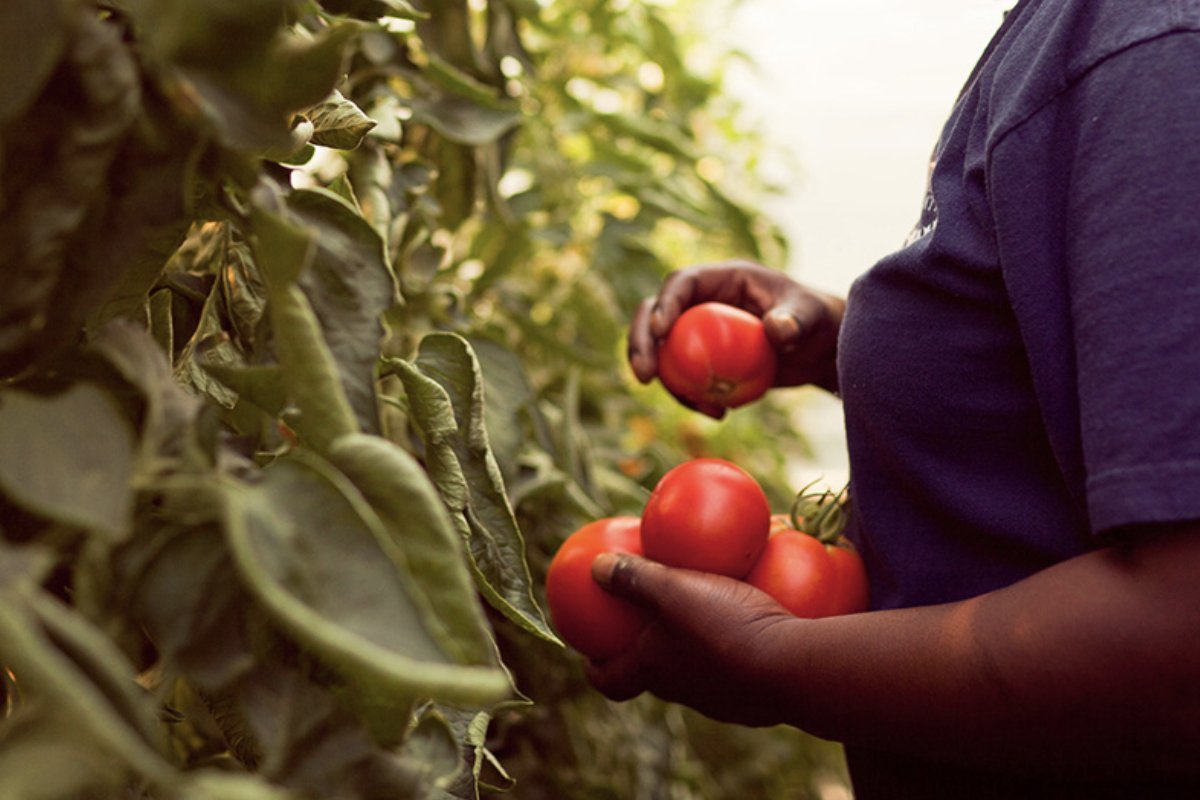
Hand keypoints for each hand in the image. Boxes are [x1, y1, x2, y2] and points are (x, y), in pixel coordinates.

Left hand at [585, 552, 802, 726]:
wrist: (794, 668)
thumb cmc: (724, 627)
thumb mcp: (674, 590)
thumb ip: (635, 577)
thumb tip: (595, 568)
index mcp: (653, 671)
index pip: (610, 680)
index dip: (594, 666)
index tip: (587, 650)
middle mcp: (683, 692)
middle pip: (654, 676)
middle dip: (646, 651)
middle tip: (645, 620)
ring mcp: (723, 701)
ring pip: (697, 673)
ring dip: (692, 649)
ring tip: (702, 614)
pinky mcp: (758, 698)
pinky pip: (738, 669)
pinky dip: (734, 648)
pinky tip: (749, 620)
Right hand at [627, 260, 844, 415]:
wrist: (818, 348)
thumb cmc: (817, 321)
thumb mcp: (811, 317)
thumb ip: (795, 321)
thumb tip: (777, 331)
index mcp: (724, 278)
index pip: (682, 282)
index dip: (665, 303)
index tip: (660, 333)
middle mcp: (705, 299)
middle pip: (655, 312)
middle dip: (641, 342)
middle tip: (645, 376)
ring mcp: (700, 329)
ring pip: (662, 347)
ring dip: (664, 377)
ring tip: (694, 404)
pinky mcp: (703, 356)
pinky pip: (683, 374)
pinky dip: (691, 395)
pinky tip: (717, 413)